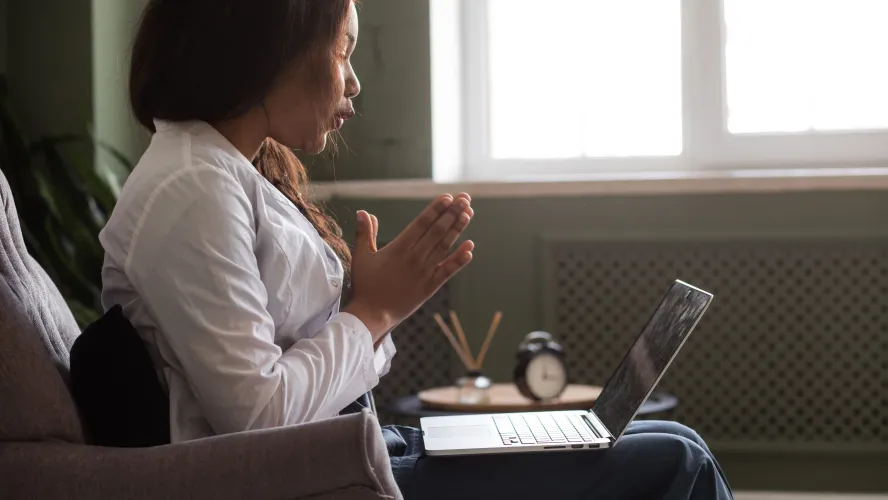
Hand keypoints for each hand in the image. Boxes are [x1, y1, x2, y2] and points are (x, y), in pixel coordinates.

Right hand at [344, 194, 474, 340]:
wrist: (372, 315)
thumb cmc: (365, 285)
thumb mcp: (361, 256)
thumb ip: (364, 233)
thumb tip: (362, 212)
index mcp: (399, 248)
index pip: (421, 223)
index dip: (436, 209)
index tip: (447, 197)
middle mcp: (415, 257)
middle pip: (437, 231)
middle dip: (452, 213)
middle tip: (464, 198)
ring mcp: (424, 272)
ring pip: (445, 246)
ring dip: (457, 229)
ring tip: (469, 213)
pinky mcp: (430, 286)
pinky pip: (448, 270)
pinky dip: (460, 259)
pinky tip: (470, 247)